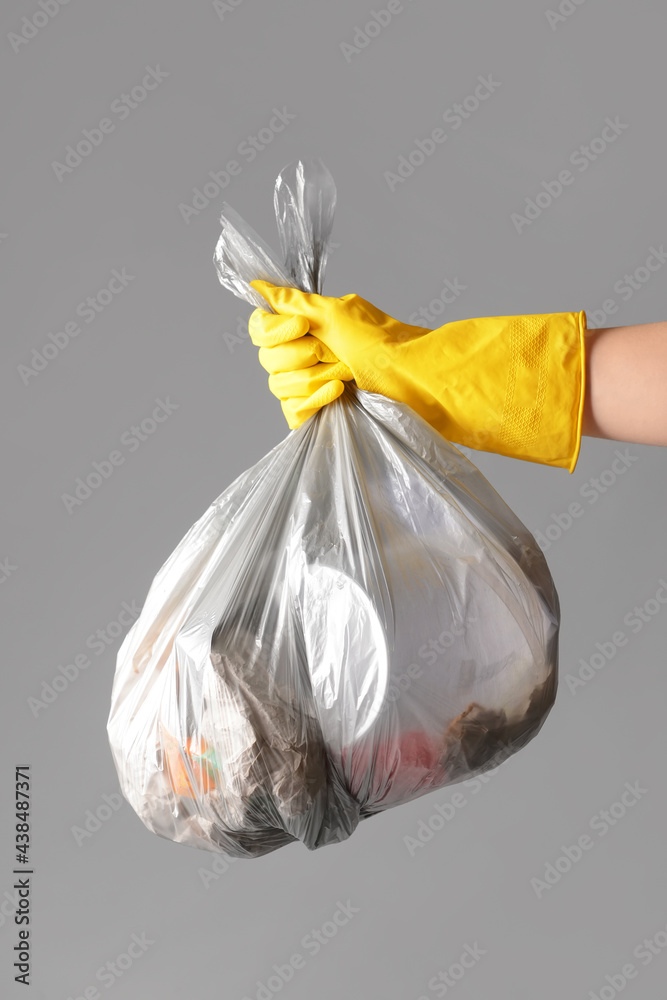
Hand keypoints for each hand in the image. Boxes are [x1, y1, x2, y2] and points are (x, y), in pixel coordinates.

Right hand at [248, 279, 428, 428]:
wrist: (407, 378)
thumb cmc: (379, 344)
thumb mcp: (335, 313)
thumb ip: (291, 302)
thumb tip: (259, 285)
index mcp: (301, 329)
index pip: (260, 330)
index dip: (275, 330)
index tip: (303, 327)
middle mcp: (300, 356)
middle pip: (267, 360)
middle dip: (302, 355)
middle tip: (334, 352)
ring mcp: (306, 388)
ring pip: (279, 386)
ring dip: (315, 379)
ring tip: (345, 374)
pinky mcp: (314, 414)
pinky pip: (292, 412)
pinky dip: (314, 402)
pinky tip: (337, 394)